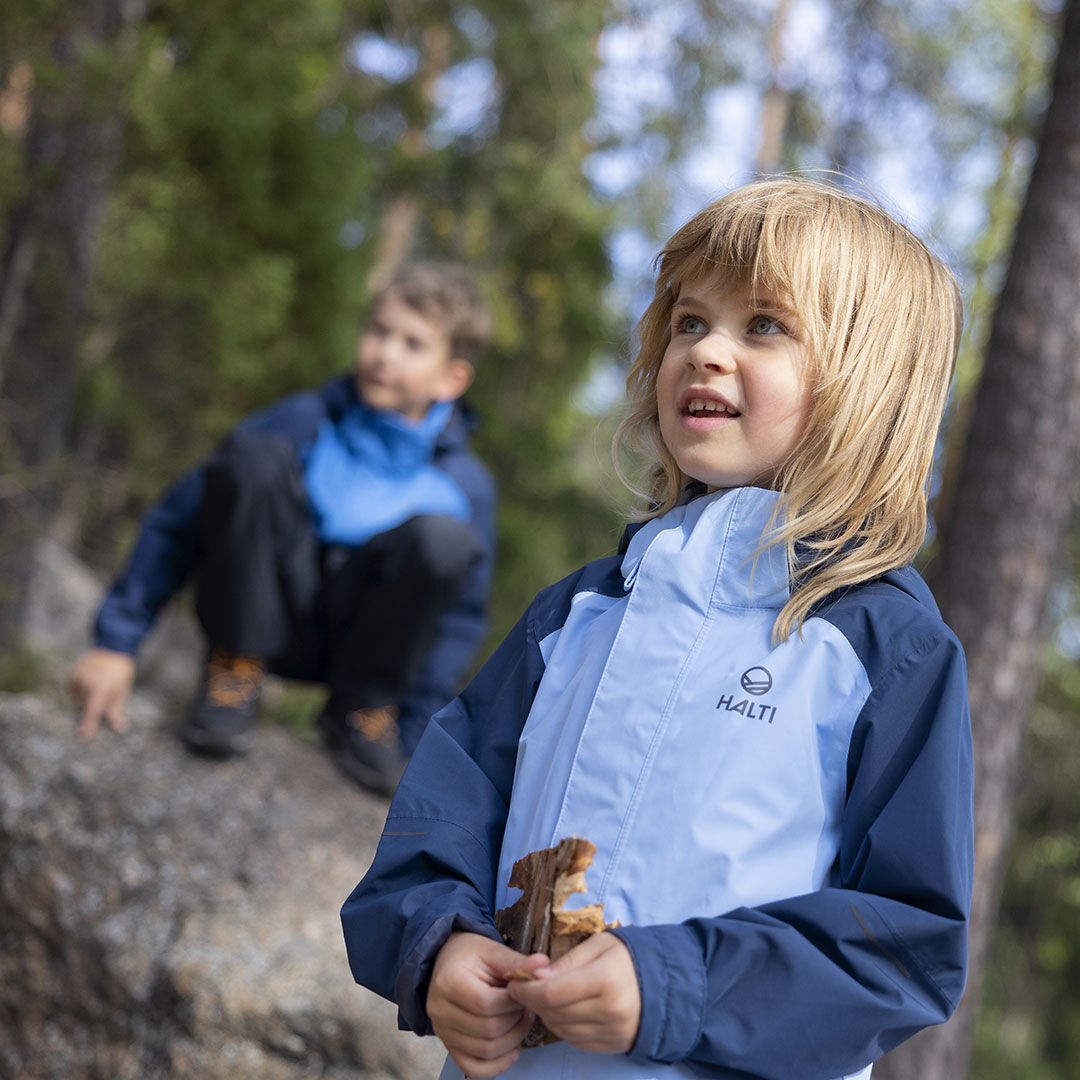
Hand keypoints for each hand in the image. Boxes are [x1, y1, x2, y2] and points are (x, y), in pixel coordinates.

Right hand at [69, 648, 135, 738]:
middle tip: (105, 694)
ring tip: (99, 685)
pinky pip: (74, 690)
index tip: (83, 737)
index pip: (92, 711)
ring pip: (79, 698)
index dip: (87, 725)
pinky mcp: (72, 674)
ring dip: (87, 698)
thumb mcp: (121, 692)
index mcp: (100, 688)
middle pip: (85, 706)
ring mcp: (77, 677)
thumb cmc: (120, 675)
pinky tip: (91, 682)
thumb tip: (120, 729)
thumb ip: (116, 711)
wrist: (113, 651)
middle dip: (94, 706)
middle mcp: (86, 683)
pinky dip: (81, 691)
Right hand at [427, 931, 546, 1076]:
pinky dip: (497, 1065)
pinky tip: (512, 1049)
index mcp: (449, 983)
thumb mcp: (493, 951)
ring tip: (520, 1019)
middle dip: (516, 1020)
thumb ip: (517, 962)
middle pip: (489, 1030)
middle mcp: (440, 1011)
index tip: (523, 992)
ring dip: (513, 1039)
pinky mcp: (450, 1047)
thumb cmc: (471, 956)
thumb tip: (542, 964)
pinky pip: (474, 1068)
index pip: (487, 1004)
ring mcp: (443, 1032)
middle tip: (526, 1006)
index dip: (513, 1002)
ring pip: (485, 1051)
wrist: (449, 962)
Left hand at [506, 932, 640, 1054]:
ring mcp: (613, 1032)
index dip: (527, 990)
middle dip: (533, 1002)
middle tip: (524, 989)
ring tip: (545, 998)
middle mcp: (609, 1011)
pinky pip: (576, 1041)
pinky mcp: (614, 1046)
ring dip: (547, 1015)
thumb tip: (536, 977)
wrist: (666, 982)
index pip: (553, 993)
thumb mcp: (599, 945)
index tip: (514, 983)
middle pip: (555, 1013)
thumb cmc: (628, 957)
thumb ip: (566, 962)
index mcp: (605, 980)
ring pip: (562, 1030)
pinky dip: (563, 1027)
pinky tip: (563, 1011)